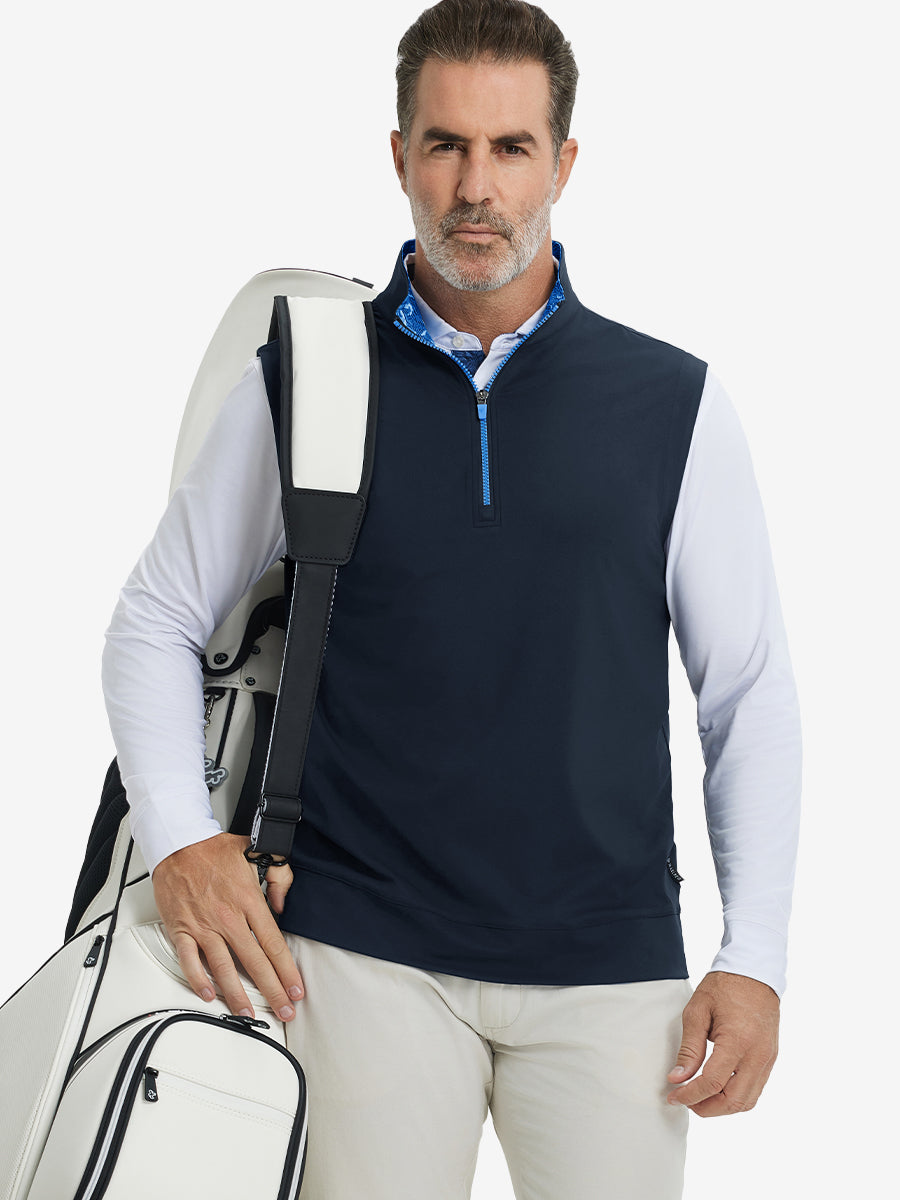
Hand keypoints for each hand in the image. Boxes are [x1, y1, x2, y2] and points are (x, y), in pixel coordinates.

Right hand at [151, 831, 305, 1021]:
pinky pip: (189, 961)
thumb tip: (281, 904)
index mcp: (248, 900)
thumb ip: (278, 877)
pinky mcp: (181, 930)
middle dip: (272, 990)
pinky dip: (198, 980)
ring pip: (223, 968)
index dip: (287, 970)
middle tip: (283, 1010)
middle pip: (255, 962)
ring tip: (249, 1014)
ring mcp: (203, 926)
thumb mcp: (256, 853)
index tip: (296, 988)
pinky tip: (209, 995)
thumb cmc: (213, 851)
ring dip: (237, 995)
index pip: (273, 943)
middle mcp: (227, 917)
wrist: (178, 844)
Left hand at [665, 970, 778, 1115]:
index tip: (673, 1095)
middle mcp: (757, 1055)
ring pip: (747, 1101)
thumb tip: (677, 1078)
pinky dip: (736, 1097)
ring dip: (722, 1107)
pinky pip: (755, 1089)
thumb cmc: (725, 986)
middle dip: (706, 1108)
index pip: (712, 1083)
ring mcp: (767, 1059)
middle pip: (733, 1101)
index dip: (690, 1094)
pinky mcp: (770, 1058)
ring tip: (700, 1097)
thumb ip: (689, 1048)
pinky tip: (718, 1089)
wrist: (754, 972)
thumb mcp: (697, 1011)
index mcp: (738, 1041)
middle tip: (685, 1100)